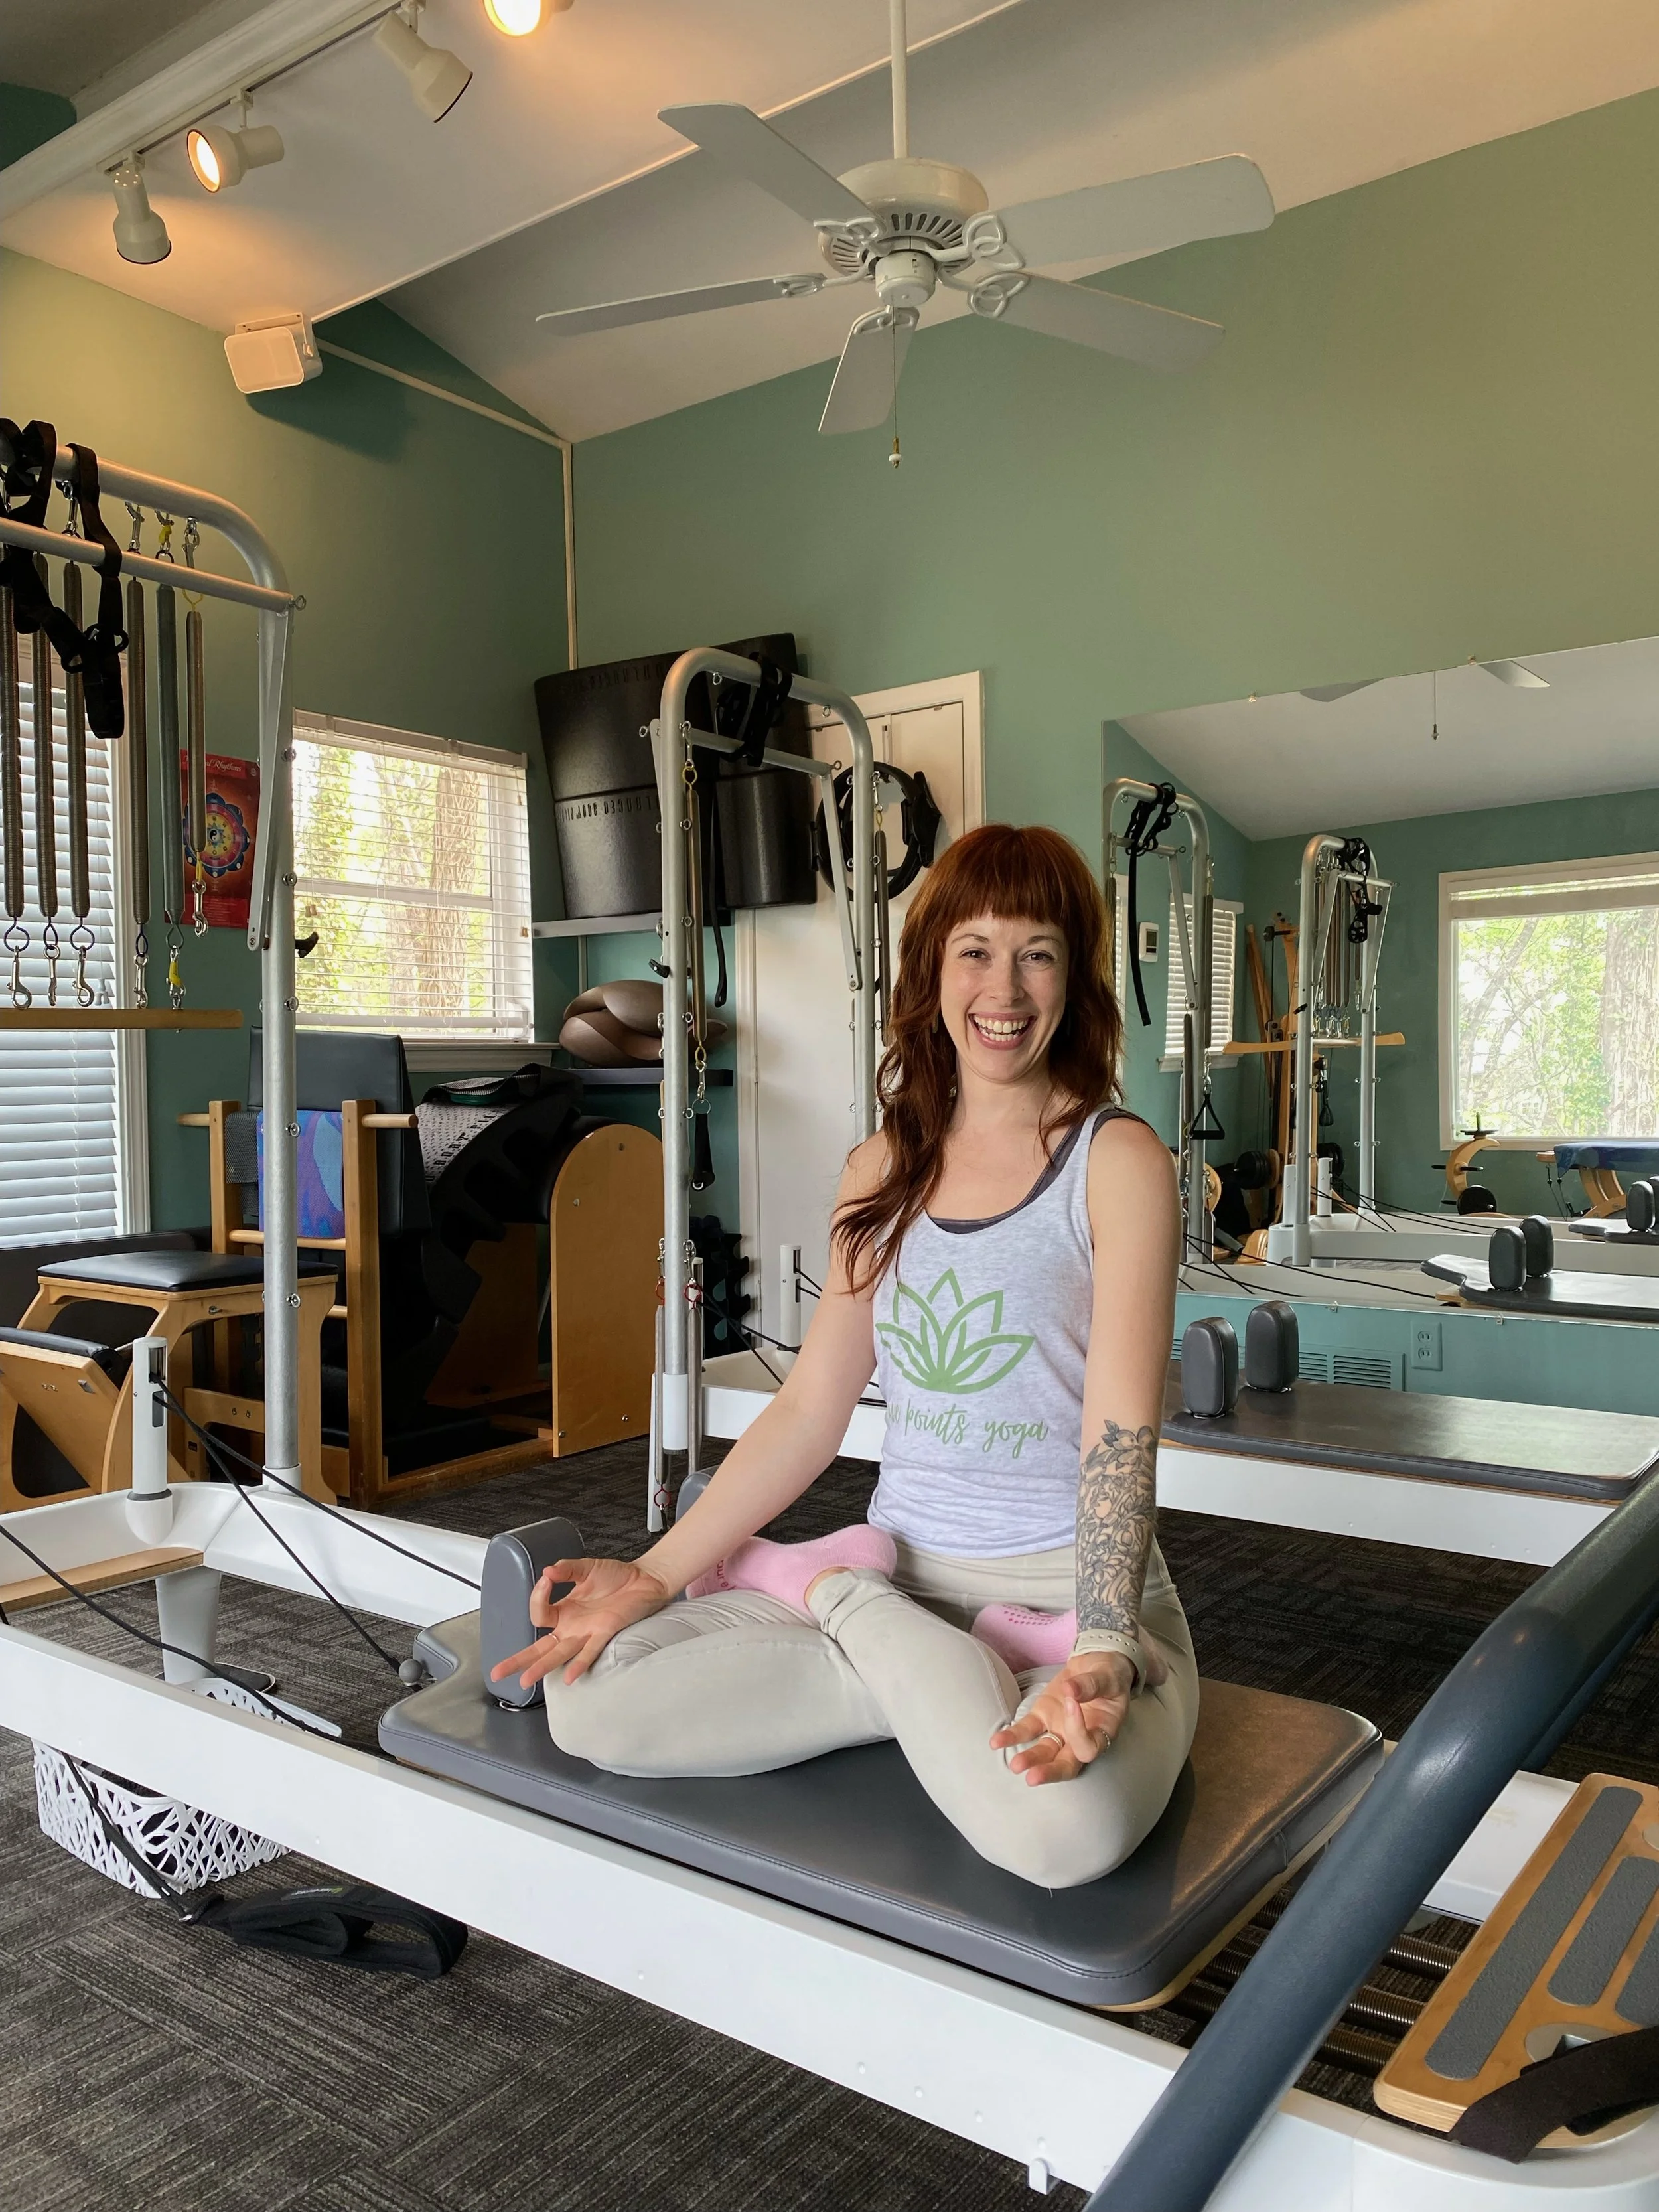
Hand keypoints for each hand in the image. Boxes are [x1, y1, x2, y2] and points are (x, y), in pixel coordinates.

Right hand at [488, 1556, 669, 1690]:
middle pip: (539, 1647)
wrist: (645, 1579)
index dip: (537, 1597)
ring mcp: (587, 1632)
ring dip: (541, 1667)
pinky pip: (590, 1652)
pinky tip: (569, 1676)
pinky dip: (579, 1664)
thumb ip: (567, 1570)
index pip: (539, 1613)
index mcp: (565, 1610)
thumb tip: (548, 1571)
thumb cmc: (617, 1576)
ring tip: (525, 1680)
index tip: (545, 1580)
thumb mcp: (587, 1568)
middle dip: (518, 1660)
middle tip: (498, 1673)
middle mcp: (573, 1626)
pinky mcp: (605, 1633)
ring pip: (559, 1654)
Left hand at [990, 1652, 1134, 1784]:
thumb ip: (1091, 1685)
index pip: (1088, 1747)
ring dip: (1029, 1759)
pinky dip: (1012, 1736)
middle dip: (1049, 1772)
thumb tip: (1071, 1690)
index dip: (1078, 1730)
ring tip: (1014, 1765)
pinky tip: (996, 1742)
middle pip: (1066, 1765)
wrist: (1097, 1665)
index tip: (1072, 1702)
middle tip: (1033, 1778)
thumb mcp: (1108, 1678)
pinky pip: (1027, 1730)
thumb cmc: (1109, 1677)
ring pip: (1044, 1752)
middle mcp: (1079, 1739)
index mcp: (1102, 1733)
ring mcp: (1059, 1730)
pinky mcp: (1042, 1717)